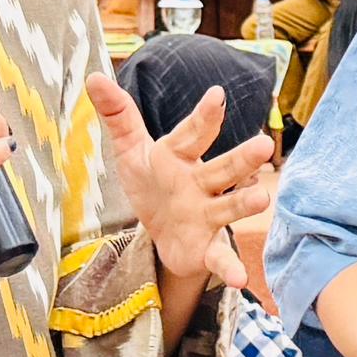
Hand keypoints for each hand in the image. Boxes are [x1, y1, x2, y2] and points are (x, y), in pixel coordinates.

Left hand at [86, 72, 279, 288]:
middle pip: (223, 168)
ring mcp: (208, 214)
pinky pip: (220, 256)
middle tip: (263, 144)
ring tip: (262, 199)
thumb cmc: (153, 182)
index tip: (216, 96)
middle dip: (242, 158)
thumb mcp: (131, 149)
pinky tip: (242, 279)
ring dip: (245, 204)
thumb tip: (93, 76)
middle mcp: (202, 182)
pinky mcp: (206, 246)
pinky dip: (229, 266)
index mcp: (181, 155)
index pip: (193, 134)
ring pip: (229, 206)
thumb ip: (118, 115)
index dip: (205, 116)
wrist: (162, 232)